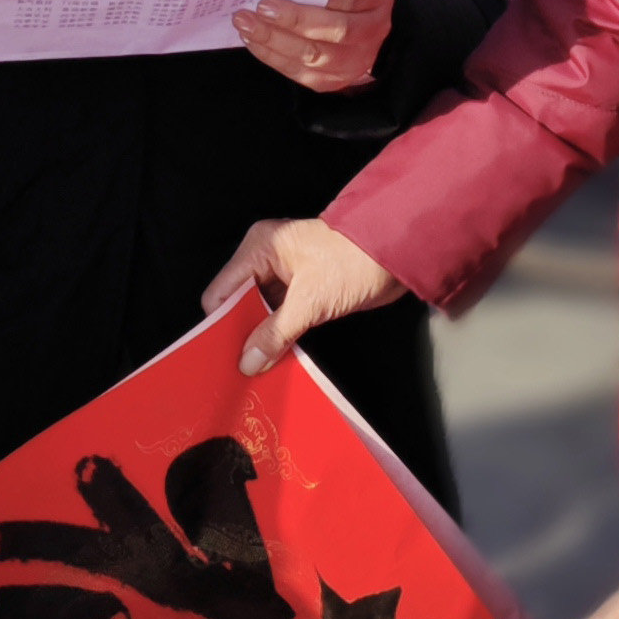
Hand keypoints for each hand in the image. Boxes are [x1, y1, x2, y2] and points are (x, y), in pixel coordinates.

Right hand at [202, 213, 408, 374]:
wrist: (399, 255)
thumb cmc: (355, 261)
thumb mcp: (310, 300)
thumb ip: (275, 332)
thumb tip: (248, 360)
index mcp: (260, 248)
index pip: (222, 291)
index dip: (220, 323)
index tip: (221, 355)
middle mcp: (267, 260)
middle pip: (238, 304)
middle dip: (240, 335)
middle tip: (239, 369)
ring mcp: (286, 276)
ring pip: (259, 314)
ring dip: (261, 339)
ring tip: (256, 369)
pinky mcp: (304, 292)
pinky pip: (280, 318)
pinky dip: (279, 336)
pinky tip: (275, 358)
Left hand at [233, 0, 396, 95]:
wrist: (371, 22)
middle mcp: (372, 30)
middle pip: (333, 31)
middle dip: (289, 22)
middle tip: (253, 13)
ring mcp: (357, 60)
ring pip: (315, 57)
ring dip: (275, 43)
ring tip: (246, 27)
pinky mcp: (337, 80)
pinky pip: (304, 74)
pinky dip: (275, 59)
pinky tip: (254, 43)